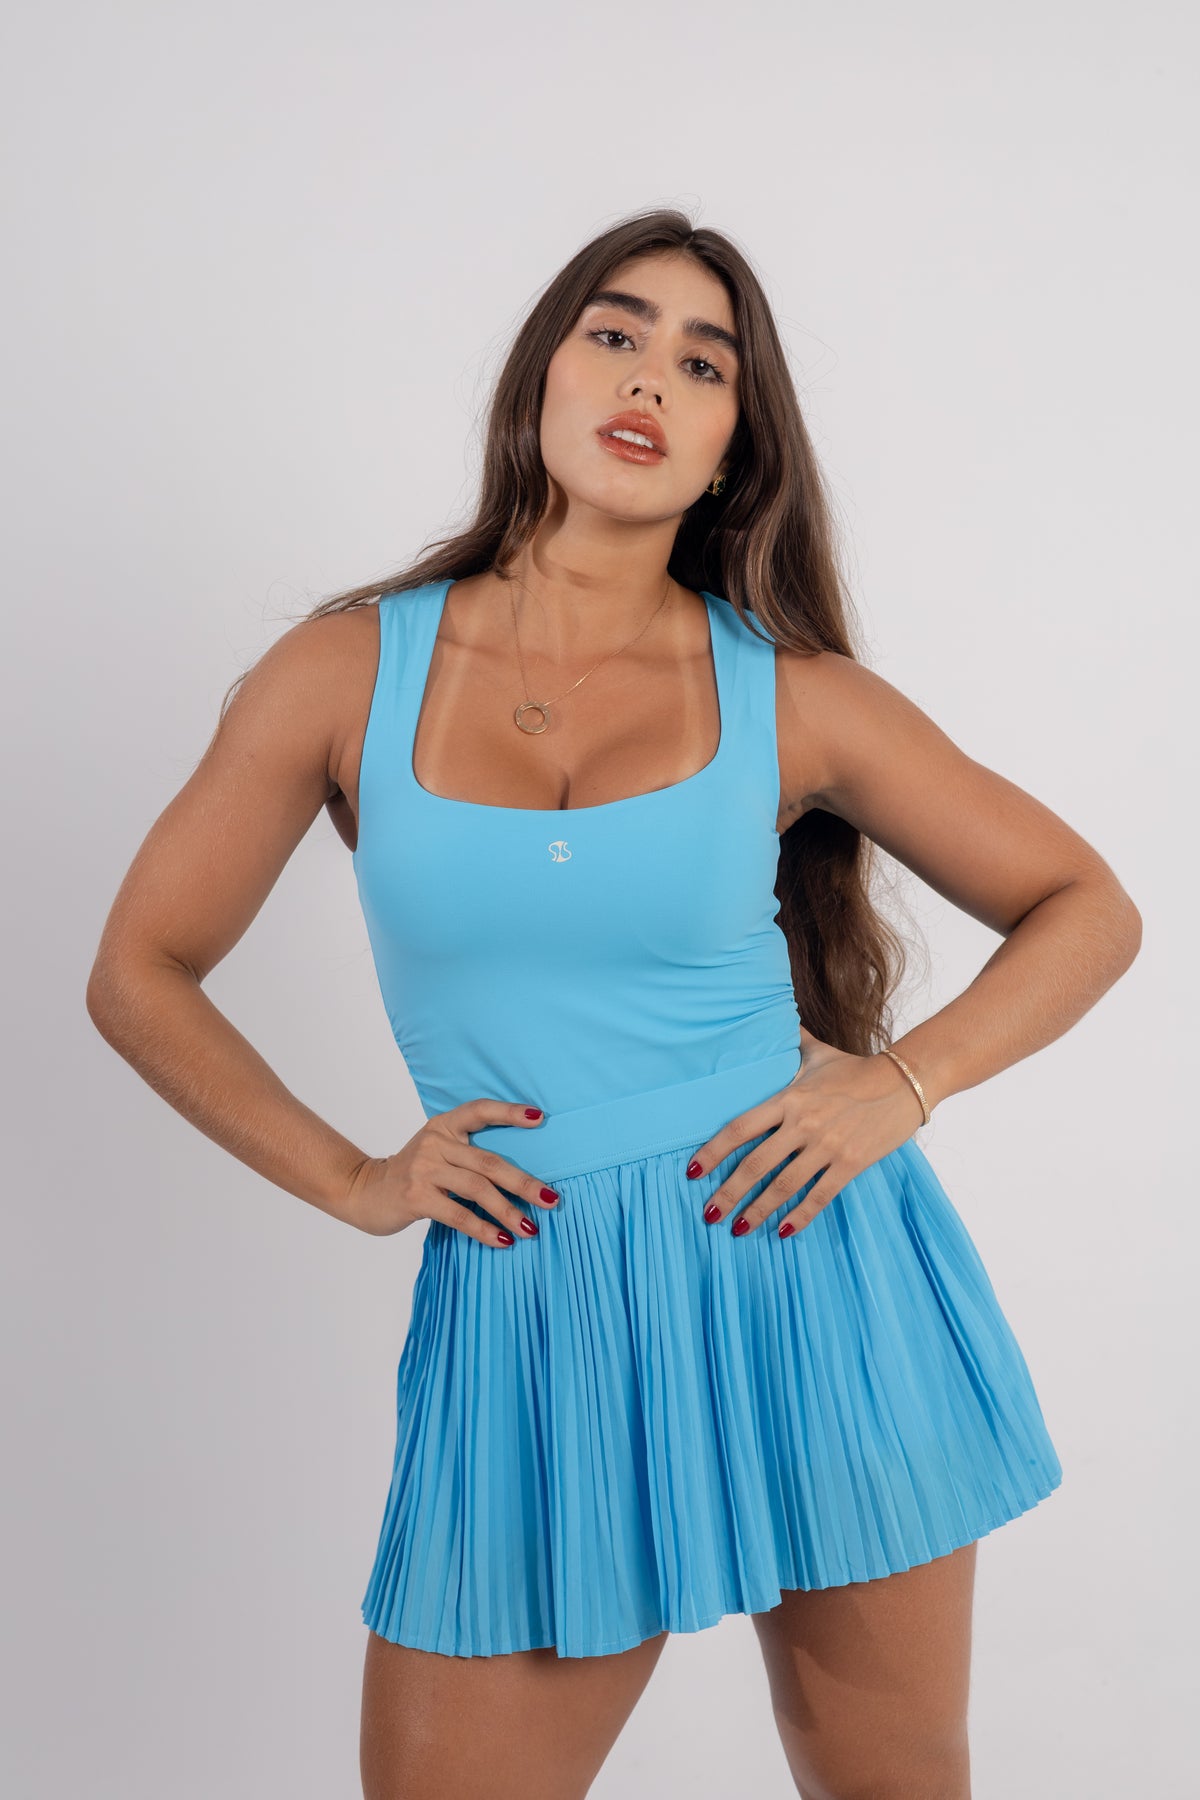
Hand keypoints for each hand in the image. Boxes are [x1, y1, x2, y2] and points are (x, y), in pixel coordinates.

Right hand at [344, 1098, 560, 1247]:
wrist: (363, 1191)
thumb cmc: (412, 1174)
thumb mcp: (436, 1151)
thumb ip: (467, 1154)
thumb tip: (520, 1178)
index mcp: (444, 1126)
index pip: (480, 1110)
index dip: (510, 1113)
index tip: (541, 1119)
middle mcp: (435, 1142)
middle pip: (489, 1162)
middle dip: (524, 1183)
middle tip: (552, 1200)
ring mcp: (424, 1168)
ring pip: (478, 1189)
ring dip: (508, 1211)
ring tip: (530, 1229)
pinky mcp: (415, 1196)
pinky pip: (458, 1214)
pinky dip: (484, 1229)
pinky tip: (502, 1240)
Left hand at [684, 1033, 926, 1239]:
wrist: (905, 1082)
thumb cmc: (856, 1068)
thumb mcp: (818, 1052)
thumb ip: (791, 1042)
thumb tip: (772, 1018)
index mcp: (788, 1099)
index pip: (740, 1128)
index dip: (713, 1152)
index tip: (693, 1172)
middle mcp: (802, 1124)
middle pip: (755, 1164)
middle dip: (729, 1192)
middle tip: (708, 1214)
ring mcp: (827, 1146)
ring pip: (783, 1185)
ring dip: (757, 1210)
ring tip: (738, 1229)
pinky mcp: (851, 1163)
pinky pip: (819, 1195)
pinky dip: (799, 1215)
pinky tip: (783, 1231)